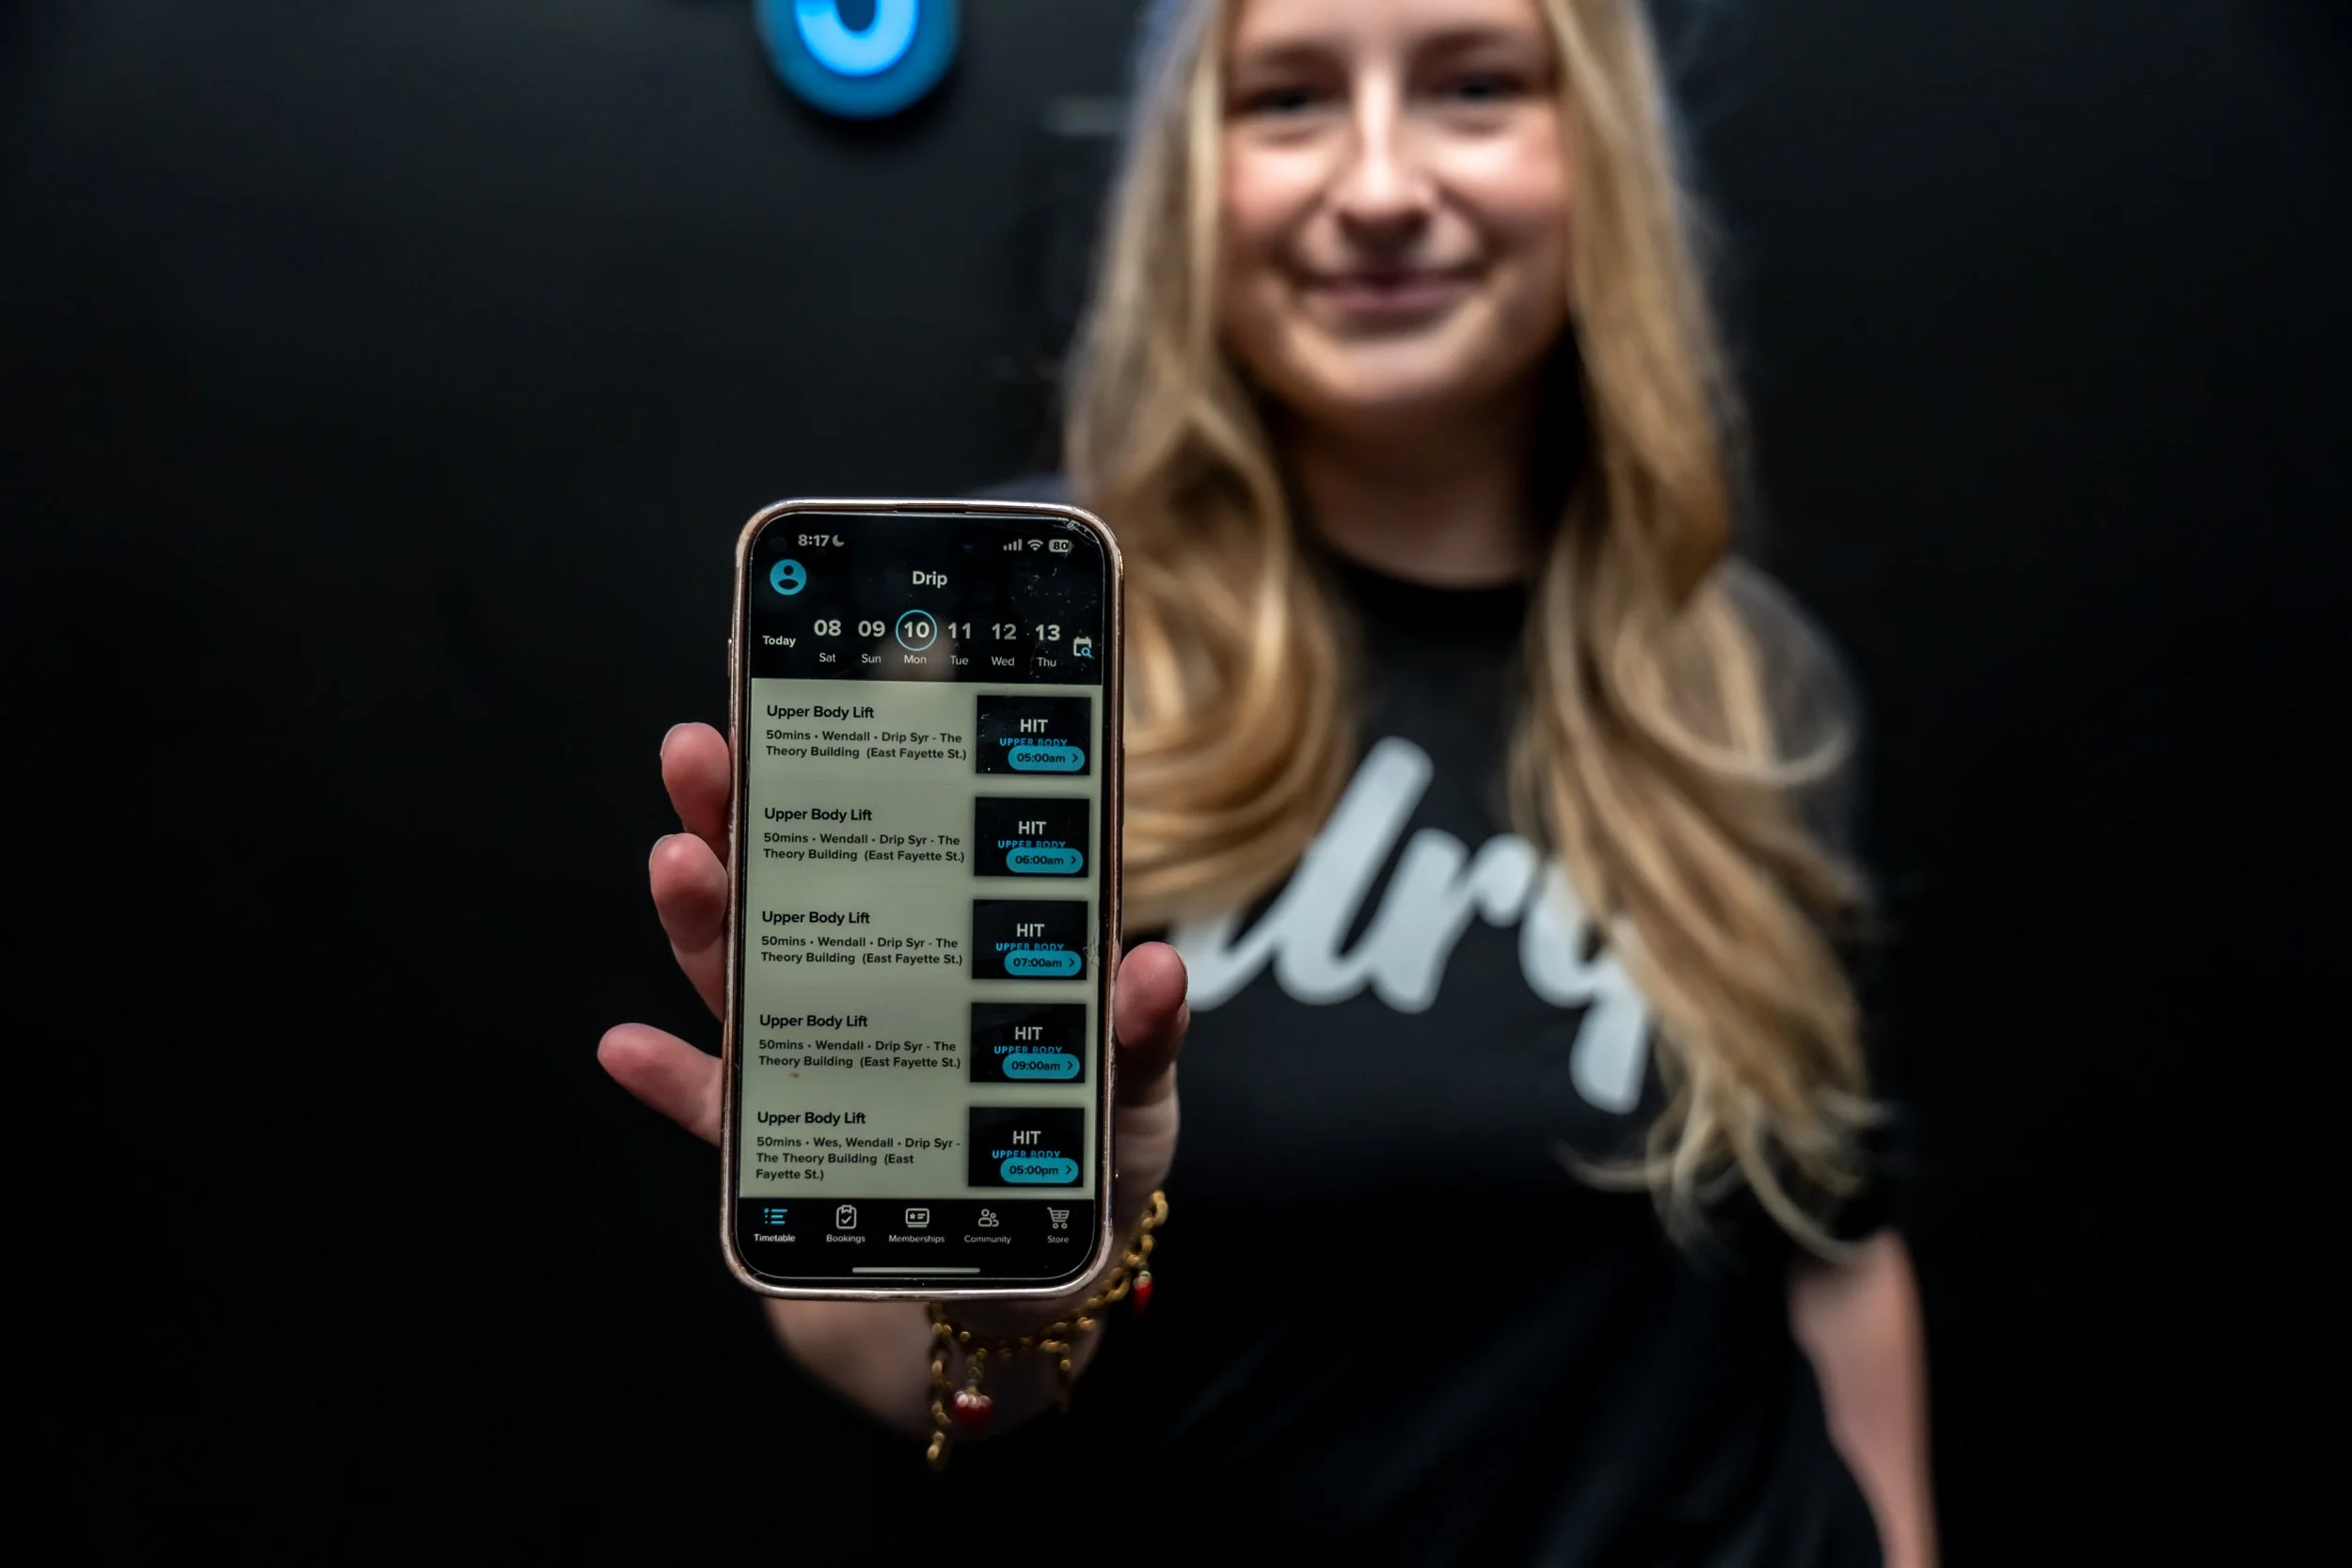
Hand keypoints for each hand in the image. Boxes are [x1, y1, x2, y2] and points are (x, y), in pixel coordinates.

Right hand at [599, 723, 1187, 1306]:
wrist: (1033, 1290)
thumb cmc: (1089, 1163)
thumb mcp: (1134, 1097)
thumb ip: (1142, 1037)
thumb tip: (1154, 969)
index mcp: (949, 944)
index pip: (891, 837)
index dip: (843, 762)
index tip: (803, 694)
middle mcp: (871, 982)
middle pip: (793, 883)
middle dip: (739, 812)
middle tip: (702, 750)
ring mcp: (821, 1058)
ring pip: (744, 975)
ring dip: (703, 918)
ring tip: (676, 862)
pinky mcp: (790, 1150)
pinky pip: (723, 1113)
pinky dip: (672, 1083)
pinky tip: (626, 1048)